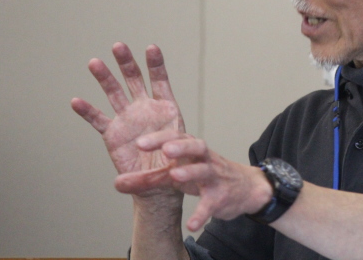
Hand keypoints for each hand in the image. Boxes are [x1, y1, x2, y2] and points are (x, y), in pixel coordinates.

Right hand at [71, 42, 186, 198]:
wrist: (159, 184)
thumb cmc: (175, 165)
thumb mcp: (179, 150)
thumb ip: (169, 143)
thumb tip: (155, 145)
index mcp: (165, 107)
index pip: (160, 80)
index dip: (156, 64)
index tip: (151, 47)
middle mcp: (144, 108)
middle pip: (134, 80)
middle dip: (126, 63)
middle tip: (118, 46)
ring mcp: (127, 119)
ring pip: (114, 93)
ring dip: (105, 78)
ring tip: (95, 62)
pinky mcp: (113, 134)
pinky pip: (98, 119)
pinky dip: (87, 111)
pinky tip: (76, 101)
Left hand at [123, 130, 271, 230]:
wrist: (245, 188)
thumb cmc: (206, 175)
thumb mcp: (179, 172)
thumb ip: (149, 178)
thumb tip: (117, 182)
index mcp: (192, 150)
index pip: (176, 137)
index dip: (159, 138)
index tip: (140, 143)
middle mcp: (204, 159)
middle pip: (196, 146)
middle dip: (181, 147)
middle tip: (166, 150)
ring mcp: (214, 176)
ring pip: (205, 170)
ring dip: (191, 172)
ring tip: (175, 176)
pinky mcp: (221, 197)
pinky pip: (211, 205)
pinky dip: (201, 215)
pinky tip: (191, 225)